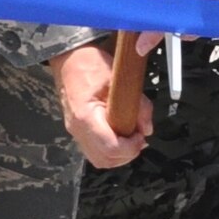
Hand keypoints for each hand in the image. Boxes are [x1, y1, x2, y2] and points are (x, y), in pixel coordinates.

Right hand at [49, 41, 151, 166]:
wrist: (70, 59)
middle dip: (126, 154)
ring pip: (99, 159)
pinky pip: (95, 150)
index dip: (131, 147)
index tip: (141, 135)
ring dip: (119, 155)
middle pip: (104, 160)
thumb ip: (139, 105)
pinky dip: (111, 150)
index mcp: (85, 116)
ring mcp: (75, 131)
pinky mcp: (79, 130)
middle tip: (139, 139)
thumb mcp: (120, 80)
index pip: (110, 148)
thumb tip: (148, 128)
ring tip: (131, 139)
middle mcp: (77, 129)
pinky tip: (121, 136)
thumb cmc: (90, 64)